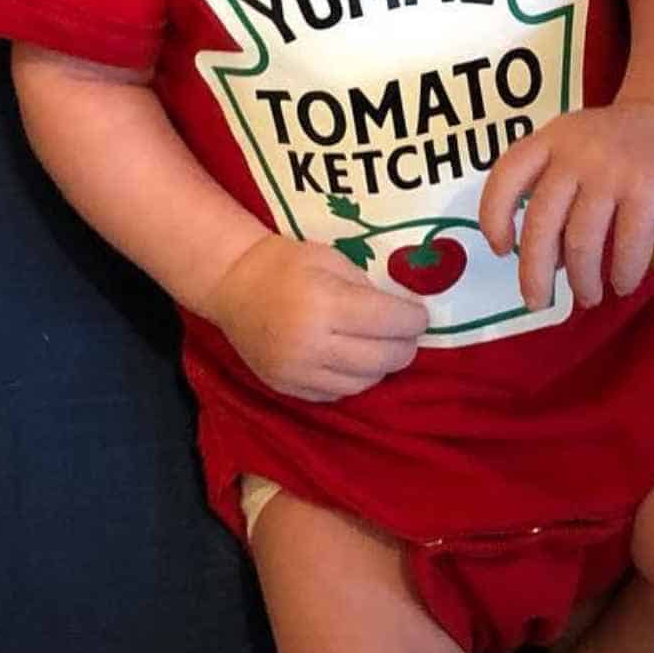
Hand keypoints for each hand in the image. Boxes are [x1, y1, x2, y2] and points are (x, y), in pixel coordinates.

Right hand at [204, 234, 428, 401]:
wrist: (233, 286)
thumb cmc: (287, 264)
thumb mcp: (332, 259)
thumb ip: (367, 288)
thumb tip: (401, 314)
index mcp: (326, 304)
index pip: (389, 322)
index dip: (413, 320)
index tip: (420, 316)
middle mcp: (313, 344)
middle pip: (381, 359)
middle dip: (405, 347)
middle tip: (409, 334)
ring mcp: (298, 372)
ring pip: (363, 383)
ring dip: (382, 367)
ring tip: (384, 348)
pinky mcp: (288, 388)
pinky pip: (337, 393)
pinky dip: (354, 379)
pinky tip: (354, 360)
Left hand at [479, 102, 653, 309]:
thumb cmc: (620, 146)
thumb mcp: (575, 151)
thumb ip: (557, 194)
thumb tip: (549, 263)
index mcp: (551, 140)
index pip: (506, 177)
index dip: (494, 217)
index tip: (503, 250)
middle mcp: (576, 152)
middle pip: (541, 223)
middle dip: (534, 273)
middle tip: (537, 302)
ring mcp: (613, 170)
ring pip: (582, 242)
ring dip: (582, 280)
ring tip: (587, 296)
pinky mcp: (648, 190)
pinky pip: (628, 247)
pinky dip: (623, 274)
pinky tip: (623, 283)